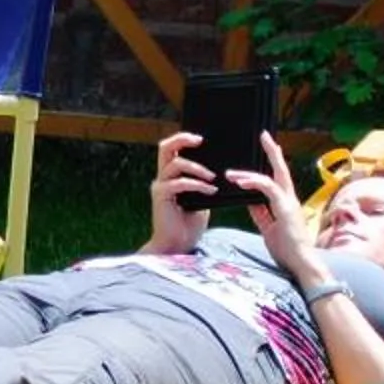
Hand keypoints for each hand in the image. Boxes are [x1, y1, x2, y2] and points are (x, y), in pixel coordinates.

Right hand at [144, 129, 213, 253]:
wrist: (178, 245)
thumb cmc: (190, 224)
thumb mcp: (202, 197)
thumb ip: (205, 182)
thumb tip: (223, 169)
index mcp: (172, 175)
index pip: (173, 148)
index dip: (184, 138)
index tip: (203, 138)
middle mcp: (163, 177)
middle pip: (165, 147)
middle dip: (182, 139)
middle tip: (200, 140)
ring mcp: (161, 186)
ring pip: (174, 163)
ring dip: (197, 168)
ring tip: (213, 177)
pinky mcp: (161, 197)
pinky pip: (179, 183)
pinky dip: (197, 185)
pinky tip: (210, 191)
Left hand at [227, 132, 326, 287]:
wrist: (301, 264)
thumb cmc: (287, 251)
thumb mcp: (269, 229)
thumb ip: (261, 214)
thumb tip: (249, 201)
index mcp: (285, 204)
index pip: (277, 178)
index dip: (271, 164)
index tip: (266, 150)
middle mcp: (290, 199)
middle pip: (281, 169)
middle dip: (273, 151)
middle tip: (263, 135)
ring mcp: (290, 203)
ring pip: (272, 176)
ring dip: (249, 172)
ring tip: (230, 173)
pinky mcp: (286, 208)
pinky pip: (268, 188)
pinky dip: (253, 182)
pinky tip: (240, 181)